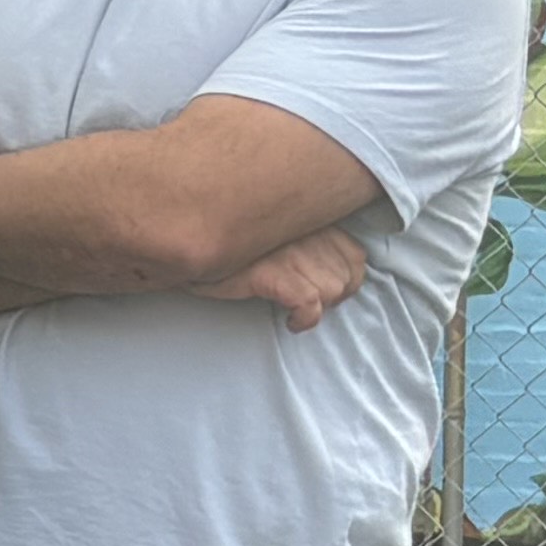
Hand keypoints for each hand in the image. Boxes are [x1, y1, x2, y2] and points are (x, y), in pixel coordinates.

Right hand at [204, 225, 367, 328]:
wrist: (190, 237)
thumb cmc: (225, 234)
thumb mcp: (266, 227)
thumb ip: (293, 233)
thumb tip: (315, 256)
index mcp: (310, 221)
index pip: (354, 255)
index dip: (346, 278)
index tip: (327, 288)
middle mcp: (307, 234)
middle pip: (345, 278)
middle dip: (331, 296)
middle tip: (307, 300)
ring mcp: (293, 254)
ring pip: (330, 291)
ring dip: (318, 307)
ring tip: (298, 310)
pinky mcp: (276, 275)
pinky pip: (309, 305)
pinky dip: (305, 319)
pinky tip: (292, 323)